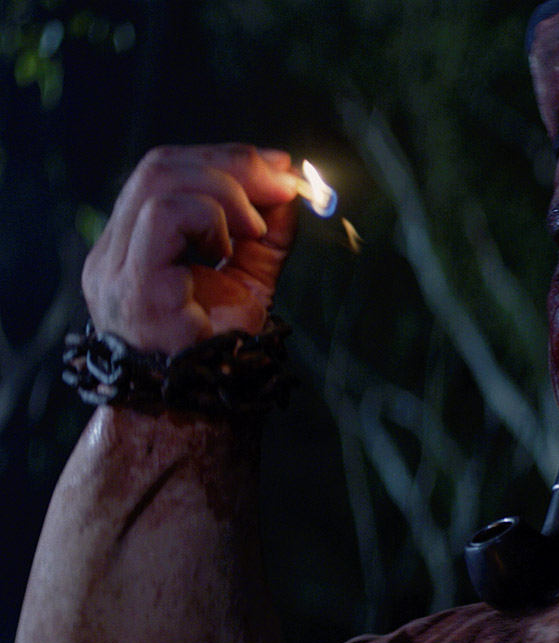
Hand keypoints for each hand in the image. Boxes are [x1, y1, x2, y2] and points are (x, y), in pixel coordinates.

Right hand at [82, 143, 299, 355]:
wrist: (208, 410)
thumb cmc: (223, 350)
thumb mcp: (251, 278)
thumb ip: (265, 234)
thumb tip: (288, 188)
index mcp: (134, 247)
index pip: (166, 173)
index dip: (224, 159)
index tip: (279, 166)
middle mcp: (114, 253)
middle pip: (160, 166)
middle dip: (232, 164)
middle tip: (283, 182)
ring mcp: (115, 269)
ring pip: (160, 180)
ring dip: (225, 190)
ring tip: (255, 230)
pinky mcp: (133, 286)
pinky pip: (163, 216)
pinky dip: (209, 216)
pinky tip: (230, 247)